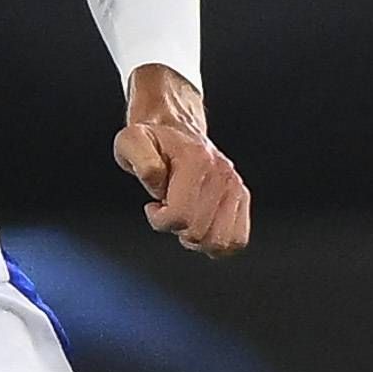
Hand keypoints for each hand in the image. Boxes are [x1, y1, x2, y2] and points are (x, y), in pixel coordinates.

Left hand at [113, 62, 249, 256]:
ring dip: (196, 239)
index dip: (159, 220)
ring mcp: (235, 186)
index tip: (153, 205)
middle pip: (198, 234)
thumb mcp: (131, 142)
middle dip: (176, 229)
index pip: (180, 217)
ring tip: (185, 218)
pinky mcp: (241, 197)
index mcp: (196, 161)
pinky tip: (201, 227)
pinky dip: (216, 242)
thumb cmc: (151, 140)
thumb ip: (139, 160)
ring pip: (220, 242)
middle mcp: (222, 174)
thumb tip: (158, 181)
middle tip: (169, 208)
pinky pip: (237, 240)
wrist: (176, 128)